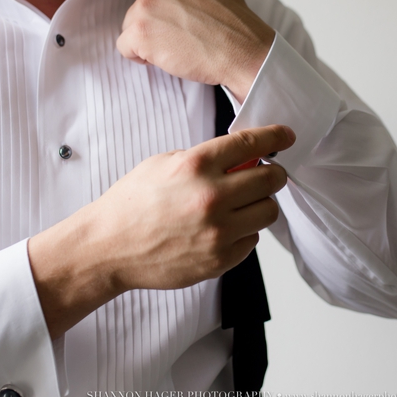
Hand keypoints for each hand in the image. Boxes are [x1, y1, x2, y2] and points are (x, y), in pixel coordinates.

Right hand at [28, 124, 294, 338]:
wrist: (109, 246)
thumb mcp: (165, 162)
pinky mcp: (219, 260)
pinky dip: (245, 231)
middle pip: (271, 179)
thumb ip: (206, 157)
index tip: (287, 136)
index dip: (276, 136)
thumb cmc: (133, 202)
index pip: (252, 143)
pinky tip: (225, 227)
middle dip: (273, 174)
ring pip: (269, 211)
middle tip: (266, 174)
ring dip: (261, 204)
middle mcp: (212, 197)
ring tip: (243, 203)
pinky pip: (252, 240)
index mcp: (198, 165)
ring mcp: (218, 232)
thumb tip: (241, 156)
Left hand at [118, 0, 274, 103]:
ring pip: (131, 28)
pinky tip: (167, 55)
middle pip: (139, 10)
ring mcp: (144, 7)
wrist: (240, 48)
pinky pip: (125, 48)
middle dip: (156, 25)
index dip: (168, 10)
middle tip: (185, 34)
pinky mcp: (138, 33)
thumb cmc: (231, 20)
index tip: (186, 19)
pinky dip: (142, 57)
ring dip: (149, 40)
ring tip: (178, 45)